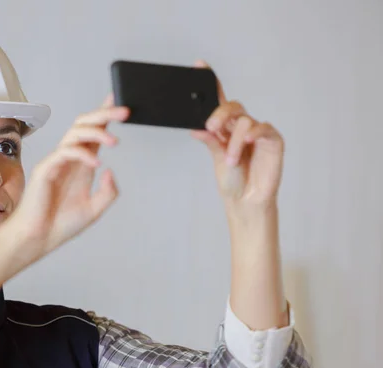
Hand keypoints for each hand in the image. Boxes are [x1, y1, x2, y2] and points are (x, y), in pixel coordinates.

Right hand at [7, 94, 128, 262]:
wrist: (38, 239)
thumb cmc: (59, 224)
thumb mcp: (93, 209)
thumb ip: (107, 192)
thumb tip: (110, 170)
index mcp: (81, 165)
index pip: (93, 134)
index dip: (105, 116)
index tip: (119, 104)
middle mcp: (69, 159)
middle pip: (84, 125)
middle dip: (104, 114)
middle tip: (124, 111)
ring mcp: (56, 162)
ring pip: (75, 133)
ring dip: (97, 132)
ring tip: (114, 140)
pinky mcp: (46, 169)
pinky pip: (65, 152)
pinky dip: (82, 154)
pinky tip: (96, 163)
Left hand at [190, 60, 283, 214]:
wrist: (245, 201)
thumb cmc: (232, 180)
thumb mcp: (216, 158)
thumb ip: (210, 141)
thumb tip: (196, 127)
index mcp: (225, 128)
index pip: (217, 100)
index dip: (210, 82)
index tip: (199, 64)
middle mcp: (241, 126)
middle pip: (232, 106)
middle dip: (220, 114)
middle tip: (211, 128)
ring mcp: (257, 132)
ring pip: (244, 121)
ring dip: (234, 141)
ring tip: (231, 159)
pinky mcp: (272, 141)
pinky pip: (263, 128)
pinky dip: (254, 133)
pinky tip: (248, 140)